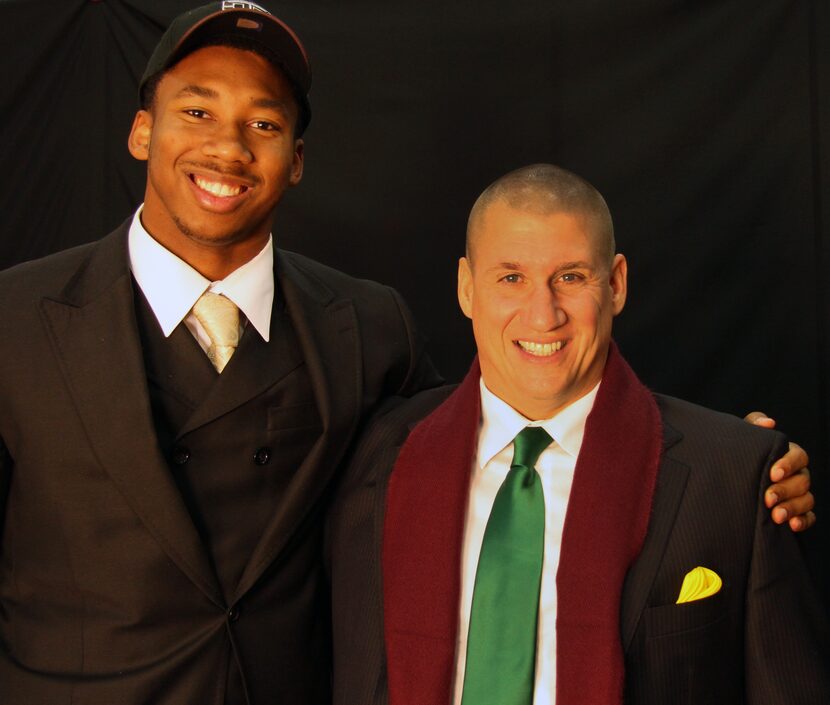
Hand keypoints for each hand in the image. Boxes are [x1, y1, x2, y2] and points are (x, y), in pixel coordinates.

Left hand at [744, 412, 815, 531]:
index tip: (772, 473)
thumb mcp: (742, 438)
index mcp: (786, 455)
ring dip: (793, 508)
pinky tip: (792, 525)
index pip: (798, 455)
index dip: (788, 464)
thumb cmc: (737, 454)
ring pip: (807, 499)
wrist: (726, 481)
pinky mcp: (797, 512)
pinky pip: (809, 517)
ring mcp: (798, 493)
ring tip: (776, 516)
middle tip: (767, 498)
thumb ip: (753, 425)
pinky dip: (803, 521)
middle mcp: (796, 474)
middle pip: (803, 480)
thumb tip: (769, 423)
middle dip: (786, 490)